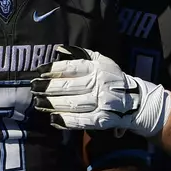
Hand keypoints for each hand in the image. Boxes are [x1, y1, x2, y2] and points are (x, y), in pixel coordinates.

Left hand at [31, 47, 170, 136]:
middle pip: (70, 86)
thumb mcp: (101, 61)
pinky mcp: (103, 119)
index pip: (73, 67)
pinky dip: (67, 121)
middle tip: (33, 88)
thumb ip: (80, 55)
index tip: (39, 71)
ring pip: (73, 104)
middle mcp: (100, 84)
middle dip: (48, 88)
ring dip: (53, 104)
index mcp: (99, 68)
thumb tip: (58, 49)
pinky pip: (82, 121)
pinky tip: (54, 119)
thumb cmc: (113, 79)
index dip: (54, 69)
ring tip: (38, 103)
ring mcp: (102, 102)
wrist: (136, 101)